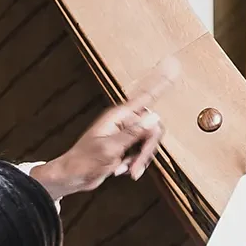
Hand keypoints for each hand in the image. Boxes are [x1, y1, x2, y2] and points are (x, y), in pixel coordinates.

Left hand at [33, 94, 165, 199]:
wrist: (72, 177)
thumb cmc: (83, 161)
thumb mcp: (110, 147)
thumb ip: (134, 132)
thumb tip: (153, 117)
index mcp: (118, 116)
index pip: (145, 96)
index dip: (160, 83)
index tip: (172, 68)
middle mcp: (123, 122)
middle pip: (152, 128)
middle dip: (147, 150)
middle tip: (137, 164)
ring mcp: (124, 134)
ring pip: (148, 143)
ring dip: (140, 159)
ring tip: (126, 168)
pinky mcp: (125, 146)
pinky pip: (141, 152)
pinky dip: (135, 163)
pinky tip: (122, 169)